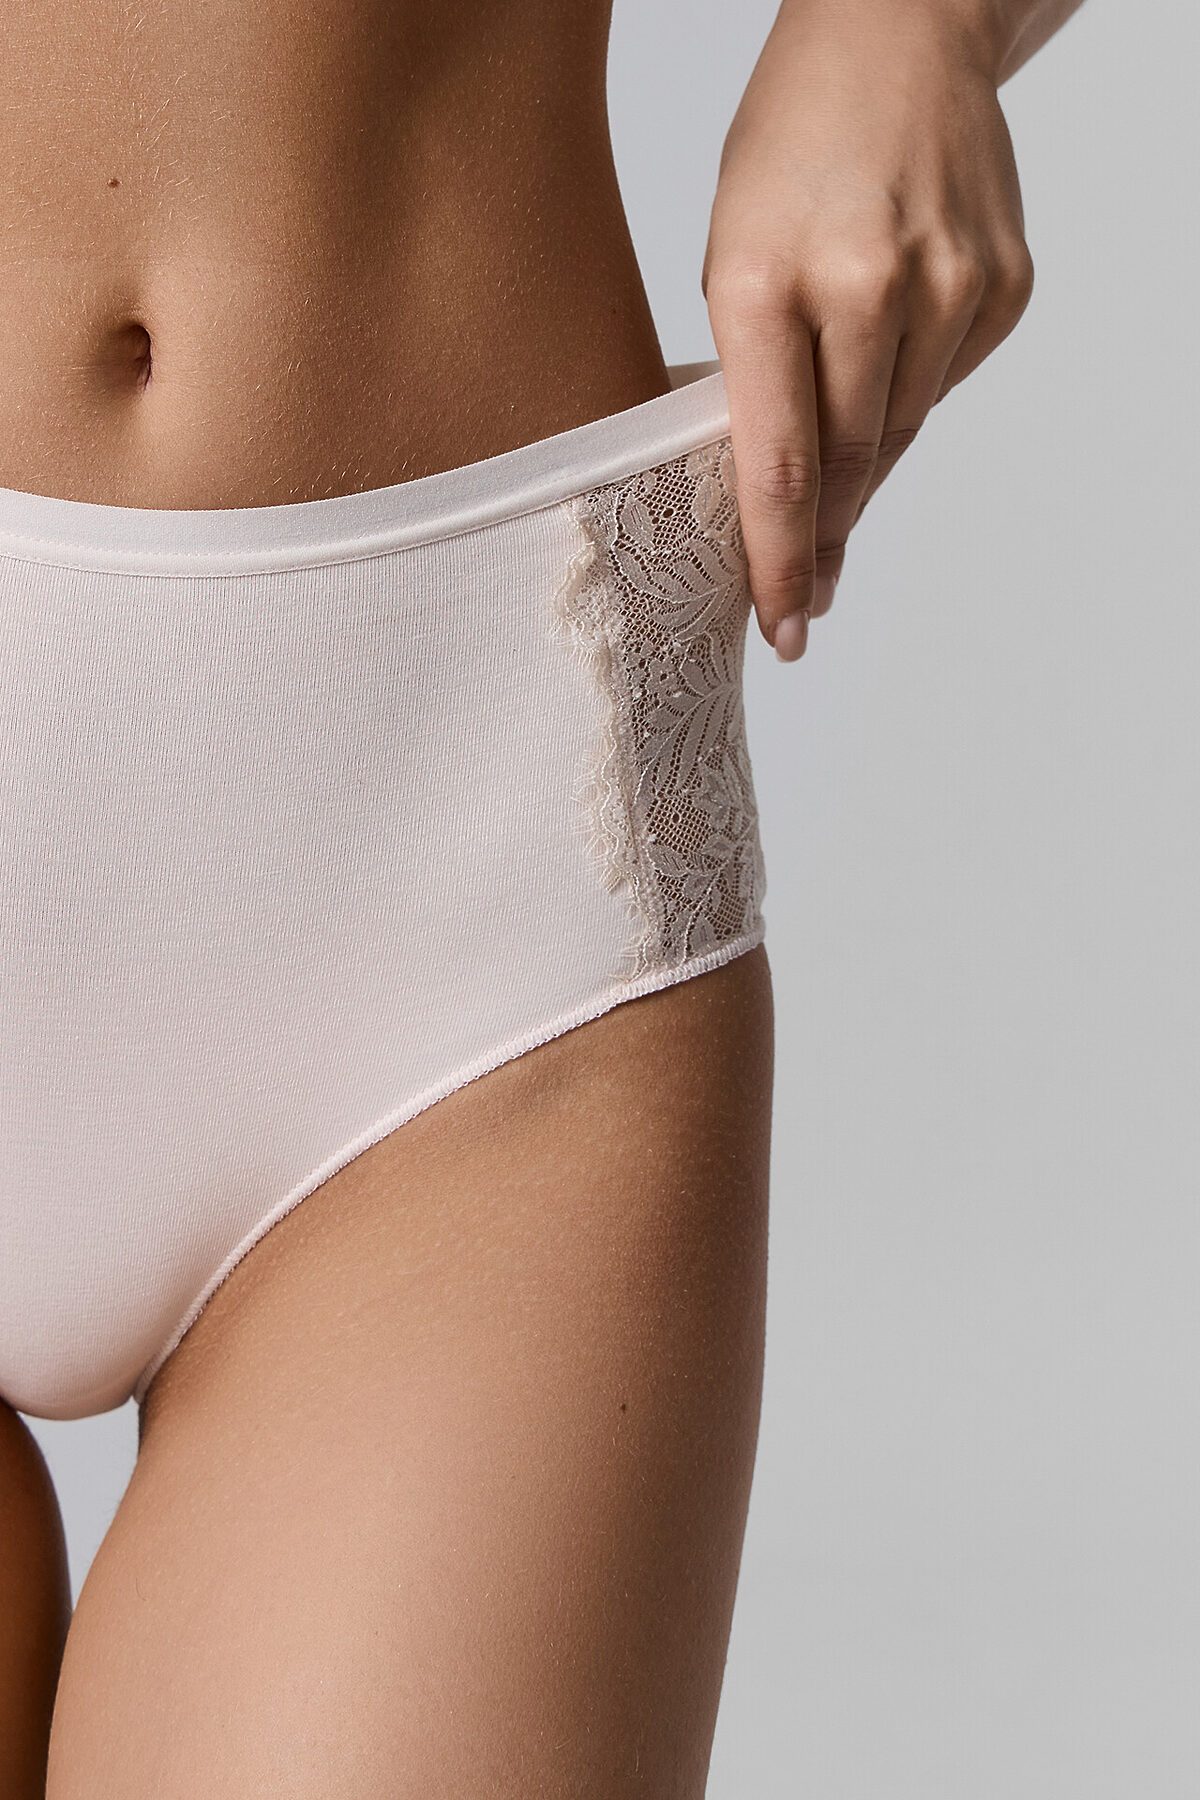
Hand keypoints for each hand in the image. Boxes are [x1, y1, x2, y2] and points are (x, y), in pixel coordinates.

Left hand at [702, 0, 1034, 660]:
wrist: (902, 33)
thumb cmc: (790, 148)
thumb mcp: (729, 253)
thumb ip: (746, 375)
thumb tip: (773, 497)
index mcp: (765, 280)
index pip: (778, 462)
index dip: (779, 561)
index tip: (780, 627)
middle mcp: (866, 285)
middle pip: (845, 465)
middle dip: (819, 542)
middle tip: (801, 599)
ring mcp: (949, 286)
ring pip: (898, 434)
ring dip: (860, 472)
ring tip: (833, 480)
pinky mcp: (1002, 286)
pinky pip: (944, 386)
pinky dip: (908, 397)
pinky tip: (888, 357)